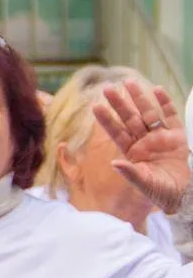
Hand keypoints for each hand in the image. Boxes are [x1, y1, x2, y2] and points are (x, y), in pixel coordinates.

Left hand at [93, 80, 190, 213]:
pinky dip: (165, 103)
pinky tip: (157, 89)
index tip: (95, 106)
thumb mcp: (143, 184)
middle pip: (130, 119)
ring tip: (129, 82)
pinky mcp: (178, 136)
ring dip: (139, 98)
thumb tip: (114, 163)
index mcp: (132, 152)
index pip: (116, 132)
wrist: (182, 195)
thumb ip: (130, 173)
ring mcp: (161, 137)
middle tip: (107, 88)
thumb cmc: (160, 192)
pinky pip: (171, 116)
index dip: (106, 120)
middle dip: (119, 104)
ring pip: (148, 113)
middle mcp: (145, 142)